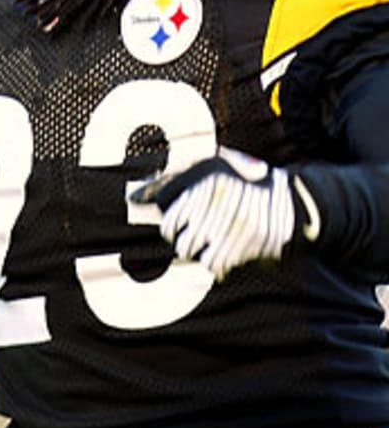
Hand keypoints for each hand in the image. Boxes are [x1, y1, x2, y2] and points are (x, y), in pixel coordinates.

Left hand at [131, 147, 319, 278]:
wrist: (295, 202)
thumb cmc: (244, 181)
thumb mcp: (212, 165)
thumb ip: (170, 179)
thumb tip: (132, 196)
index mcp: (205, 174)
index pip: (164, 206)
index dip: (169, 215)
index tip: (181, 216)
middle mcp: (214, 197)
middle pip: (172, 231)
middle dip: (179, 235)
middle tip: (195, 231)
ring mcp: (229, 221)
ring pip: (188, 249)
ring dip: (195, 249)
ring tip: (209, 240)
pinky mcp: (244, 244)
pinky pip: (211, 263)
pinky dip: (214, 261)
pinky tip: (224, 250)